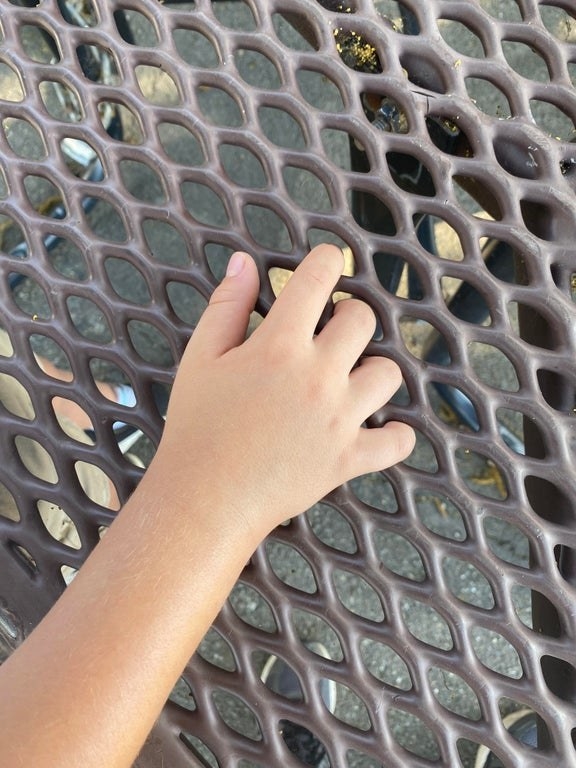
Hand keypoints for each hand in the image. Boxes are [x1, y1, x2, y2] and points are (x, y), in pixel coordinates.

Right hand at [159, 244, 414, 540]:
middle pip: (362, 320)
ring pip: (389, 373)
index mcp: (280, 346)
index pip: (319, 279)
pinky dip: (394, 434)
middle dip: (348, 315)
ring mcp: (340, 418)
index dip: (327, 260)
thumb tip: (245, 262)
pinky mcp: (349, 459)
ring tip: (350, 378)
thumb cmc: (197, 427)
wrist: (204, 499)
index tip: (328, 263)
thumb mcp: (201, 358)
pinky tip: (378, 427)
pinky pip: (396, 441)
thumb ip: (226, 305)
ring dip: (372, 368)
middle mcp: (319, 376)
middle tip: (329, 331)